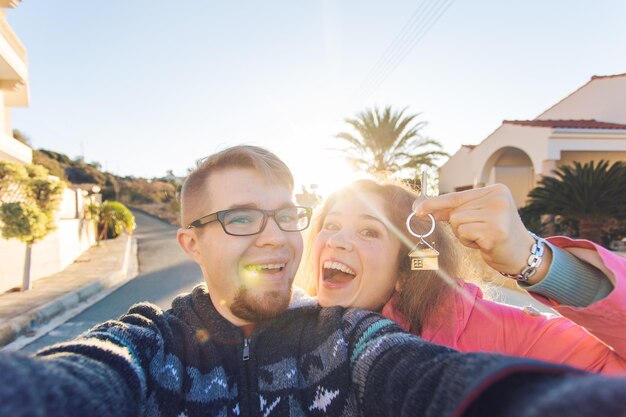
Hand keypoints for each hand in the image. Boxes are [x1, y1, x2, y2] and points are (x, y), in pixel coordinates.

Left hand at [413, 184, 549, 282]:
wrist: (521, 254)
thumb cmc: (496, 234)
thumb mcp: (477, 216)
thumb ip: (454, 210)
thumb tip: (424, 208)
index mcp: (495, 190)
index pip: (456, 196)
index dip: (435, 204)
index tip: (417, 210)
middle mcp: (498, 199)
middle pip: (455, 212)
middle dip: (460, 226)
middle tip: (479, 232)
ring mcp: (498, 214)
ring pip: (457, 223)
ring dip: (464, 235)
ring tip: (483, 237)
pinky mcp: (495, 231)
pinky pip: (464, 234)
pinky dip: (469, 242)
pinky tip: (485, 243)